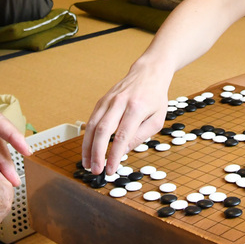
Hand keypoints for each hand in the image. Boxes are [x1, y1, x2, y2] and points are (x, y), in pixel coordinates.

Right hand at [81, 60, 173, 175]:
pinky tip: (87, 149)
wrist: (148, 73)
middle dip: (96, 153)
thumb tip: (122, 151)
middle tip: (96, 170)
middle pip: (102, 131)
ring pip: (91, 126)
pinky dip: (87, 137)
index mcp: (136, 108)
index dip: (114, 155)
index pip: (121, 136)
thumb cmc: (155, 97)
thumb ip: (140, 136)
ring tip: (87, 163)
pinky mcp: (101, 100)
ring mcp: (108, 100)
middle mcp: (119, 103)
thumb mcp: (157, 119)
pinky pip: (91, 120)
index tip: (110, 170)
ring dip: (87, 147)